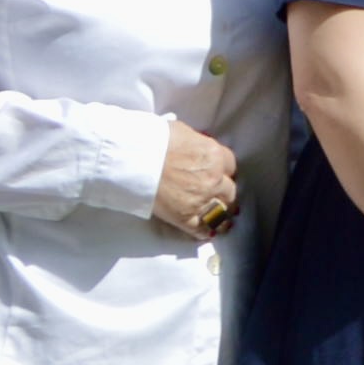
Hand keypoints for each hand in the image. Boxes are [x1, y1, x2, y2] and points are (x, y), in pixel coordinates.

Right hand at [150, 118, 240, 236]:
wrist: (132, 158)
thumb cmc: (152, 140)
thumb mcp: (182, 131)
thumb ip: (196, 142)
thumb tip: (196, 146)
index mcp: (214, 155)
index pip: (231, 166)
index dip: (225, 171)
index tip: (221, 174)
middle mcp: (213, 179)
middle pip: (229, 190)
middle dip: (225, 193)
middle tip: (221, 196)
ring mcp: (200, 199)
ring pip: (221, 211)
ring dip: (221, 214)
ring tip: (223, 219)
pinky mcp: (185, 216)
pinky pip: (202, 228)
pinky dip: (206, 232)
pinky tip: (209, 233)